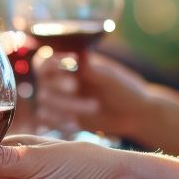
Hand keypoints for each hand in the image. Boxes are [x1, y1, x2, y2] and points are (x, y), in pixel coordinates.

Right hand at [35, 52, 152, 138]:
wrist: (134, 116)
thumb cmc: (125, 90)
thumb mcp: (110, 78)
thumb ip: (92, 69)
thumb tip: (79, 54)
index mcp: (70, 66)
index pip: (46, 62)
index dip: (50, 62)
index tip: (66, 64)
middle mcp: (60, 83)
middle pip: (44, 82)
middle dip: (57, 85)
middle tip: (74, 87)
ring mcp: (60, 102)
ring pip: (46, 103)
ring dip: (65, 105)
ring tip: (93, 108)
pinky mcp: (63, 120)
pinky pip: (48, 121)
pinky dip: (58, 122)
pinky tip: (76, 124)